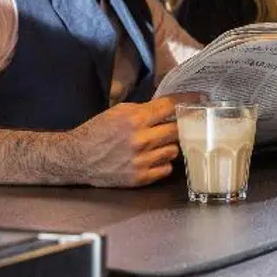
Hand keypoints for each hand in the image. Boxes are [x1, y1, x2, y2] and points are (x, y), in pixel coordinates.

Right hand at [71, 93, 201, 186]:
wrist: (76, 158)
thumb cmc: (97, 132)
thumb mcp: (118, 111)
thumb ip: (144, 109)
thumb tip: (170, 106)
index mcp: (135, 119)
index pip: (171, 106)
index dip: (188, 101)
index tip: (200, 99)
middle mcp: (140, 140)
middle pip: (178, 130)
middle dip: (179, 126)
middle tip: (180, 125)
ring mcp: (141, 161)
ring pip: (174, 150)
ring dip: (170, 145)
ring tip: (158, 143)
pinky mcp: (140, 177)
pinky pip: (166, 169)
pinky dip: (163, 163)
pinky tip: (153, 158)